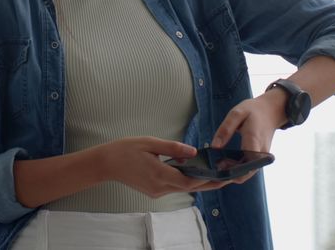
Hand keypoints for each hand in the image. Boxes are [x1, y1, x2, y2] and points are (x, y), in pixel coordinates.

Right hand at [96, 136, 236, 197]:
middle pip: (189, 187)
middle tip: (228, 178)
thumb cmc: (126, 149)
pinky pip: (174, 186)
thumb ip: (173, 147)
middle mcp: (159, 187)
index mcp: (158, 174)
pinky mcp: (154, 191)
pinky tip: (194, 173)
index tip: (222, 175)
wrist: (106, 163)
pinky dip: (186, 180)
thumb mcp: (150, 142)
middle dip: (209, 183)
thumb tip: (194, 152)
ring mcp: (156, 191)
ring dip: (199, 182)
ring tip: (216, 173)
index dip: (206, 179)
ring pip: (182, 188)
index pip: (188, 181)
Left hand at [209, 92, 287, 183]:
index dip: (231, 171)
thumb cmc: (253, 111)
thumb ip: (225, 129)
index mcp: (254, 140)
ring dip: (230, 174)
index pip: (245, 165)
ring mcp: (261, 157)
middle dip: (227, 176)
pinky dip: (236, 169)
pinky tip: (223, 163)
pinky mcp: (258, 158)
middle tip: (210, 172)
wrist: (271, 111)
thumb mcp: (236, 113)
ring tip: (215, 168)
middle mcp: (260, 153)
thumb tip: (215, 147)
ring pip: (245, 174)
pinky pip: (247, 168)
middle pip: (244, 174)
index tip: (216, 169)